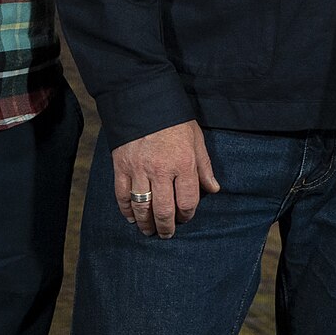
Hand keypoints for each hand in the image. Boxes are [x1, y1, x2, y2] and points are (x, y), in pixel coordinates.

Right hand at [113, 121, 220, 237]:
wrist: (144, 101)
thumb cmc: (175, 121)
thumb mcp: (196, 140)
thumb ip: (204, 167)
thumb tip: (214, 189)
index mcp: (183, 163)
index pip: (187, 201)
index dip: (187, 215)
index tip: (185, 218)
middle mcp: (161, 170)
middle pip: (163, 210)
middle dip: (166, 227)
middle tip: (167, 234)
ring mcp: (139, 169)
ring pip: (141, 207)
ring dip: (146, 223)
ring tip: (149, 231)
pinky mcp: (121, 166)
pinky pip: (122, 195)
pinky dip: (126, 210)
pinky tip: (131, 217)